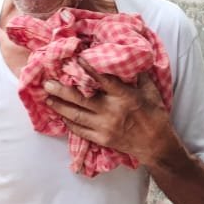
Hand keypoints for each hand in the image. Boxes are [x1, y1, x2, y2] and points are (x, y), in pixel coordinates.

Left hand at [41, 63, 176, 164]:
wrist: (157, 146)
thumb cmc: (156, 116)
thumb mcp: (152, 92)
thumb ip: (139, 76)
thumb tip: (129, 58)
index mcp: (125, 97)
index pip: (103, 80)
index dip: (87, 69)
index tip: (74, 60)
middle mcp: (112, 111)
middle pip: (81, 99)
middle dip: (62, 91)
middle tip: (46, 83)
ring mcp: (104, 127)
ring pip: (76, 116)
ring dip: (60, 106)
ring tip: (47, 99)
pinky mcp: (101, 139)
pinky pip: (80, 130)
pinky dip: (68, 122)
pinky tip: (60, 115)